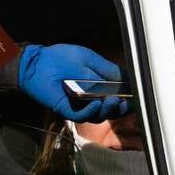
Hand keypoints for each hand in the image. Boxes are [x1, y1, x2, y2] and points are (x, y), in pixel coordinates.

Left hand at [18, 44, 132, 122]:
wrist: (37, 62)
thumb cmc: (61, 58)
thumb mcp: (91, 60)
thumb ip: (109, 70)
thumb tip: (129, 78)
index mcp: (98, 86)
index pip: (117, 97)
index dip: (128, 99)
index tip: (137, 98)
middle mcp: (90, 98)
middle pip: (110, 110)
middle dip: (120, 108)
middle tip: (125, 102)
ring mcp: (79, 105)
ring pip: (98, 115)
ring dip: (108, 110)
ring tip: (113, 102)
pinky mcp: (67, 109)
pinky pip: (82, 116)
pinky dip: (91, 112)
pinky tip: (96, 104)